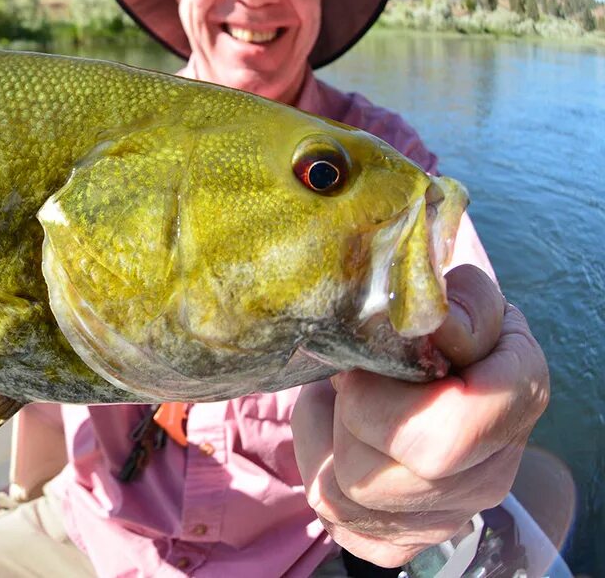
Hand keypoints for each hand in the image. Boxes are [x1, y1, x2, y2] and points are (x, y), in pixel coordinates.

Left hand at [293, 264, 549, 567]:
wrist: (435, 371)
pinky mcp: (402, 539)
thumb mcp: (457, 294)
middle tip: (349, 375)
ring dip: (321, 434)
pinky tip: (338, 437)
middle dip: (343, 414)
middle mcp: (489, 474)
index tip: (363, 361)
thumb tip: (433, 322)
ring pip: (343, 494)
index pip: (443, 434)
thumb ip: (454, 301)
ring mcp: (446, 517)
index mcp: (514, 400)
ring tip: (340, 400)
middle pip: (374, 472)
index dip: (379, 398)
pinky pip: (334, 517)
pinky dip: (319, 467)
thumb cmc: (440, 328)